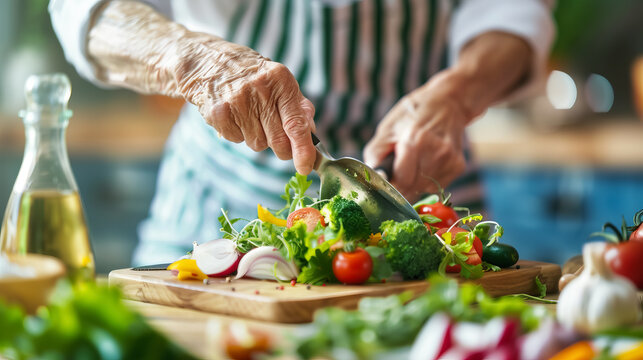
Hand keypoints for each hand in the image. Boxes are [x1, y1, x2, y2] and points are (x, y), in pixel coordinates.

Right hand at [177, 41, 316, 174]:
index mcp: (280, 80)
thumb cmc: (252, 76)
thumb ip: (298, 106)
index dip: (303, 150)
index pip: (296, 123)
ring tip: (249, 116)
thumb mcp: (279, 81)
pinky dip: (238, 134)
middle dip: (282, 149)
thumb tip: (311, 133)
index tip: (306, 167)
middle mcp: (259, 89)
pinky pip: (237, 140)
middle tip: (278, 141)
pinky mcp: (218, 113)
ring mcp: (237, 101)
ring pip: (257, 144)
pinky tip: (234, 116)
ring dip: (257, 137)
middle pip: (278, 141)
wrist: (209, 61)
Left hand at [363, 72, 469, 201]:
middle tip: (398, 171)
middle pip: (412, 189)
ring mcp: (449, 160)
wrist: (448, 103)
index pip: (401, 182)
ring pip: (424, 190)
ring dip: (415, 183)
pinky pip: (437, 186)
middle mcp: (435, 152)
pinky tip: (427, 163)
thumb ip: (376, 153)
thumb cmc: (413, 114)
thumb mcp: (388, 127)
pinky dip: (428, 180)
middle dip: (401, 185)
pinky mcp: (458, 166)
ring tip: (414, 163)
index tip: (387, 179)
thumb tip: (373, 176)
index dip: (390, 184)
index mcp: (414, 141)